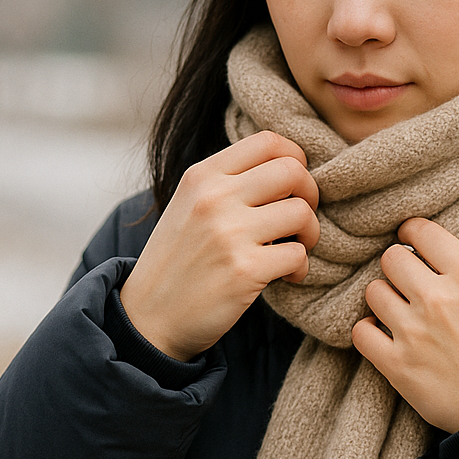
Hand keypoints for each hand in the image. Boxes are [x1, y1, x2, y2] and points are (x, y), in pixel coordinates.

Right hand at [120, 132, 318, 359]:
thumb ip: (228, 183)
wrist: (149, 318)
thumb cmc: (178, 262)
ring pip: (301, 212)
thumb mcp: (189, 206)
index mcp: (201, 176)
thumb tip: (288, 167)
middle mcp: (214, 197)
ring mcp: (229, 233)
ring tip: (293, 248)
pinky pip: (299, 255)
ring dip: (309, 233)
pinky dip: (300, 268)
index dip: (295, 159)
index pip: (268, 141)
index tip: (293, 185)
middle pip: (292, 171)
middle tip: (299, 219)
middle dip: (309, 194)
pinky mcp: (245, 270)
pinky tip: (286, 276)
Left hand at [351, 217, 458, 432]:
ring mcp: (414, 331)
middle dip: (399, 268)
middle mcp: (438, 298)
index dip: (413, 234)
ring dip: (385, 299)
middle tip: (408, 283)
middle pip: (391, 258)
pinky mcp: (397, 365)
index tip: (412, 244)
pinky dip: (369, 332)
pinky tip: (384, 337)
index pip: (422, 232)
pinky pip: (360, 332)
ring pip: (374, 291)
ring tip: (398, 313)